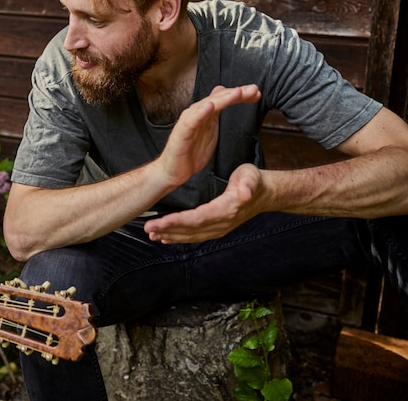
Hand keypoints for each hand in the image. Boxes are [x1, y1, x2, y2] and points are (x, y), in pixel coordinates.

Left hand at [145, 163, 263, 242]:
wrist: (266, 194)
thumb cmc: (255, 181)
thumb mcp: (251, 176)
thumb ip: (247, 184)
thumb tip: (245, 193)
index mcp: (226, 210)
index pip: (196, 218)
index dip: (177, 222)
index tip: (159, 223)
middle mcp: (222, 223)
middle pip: (190, 229)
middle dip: (168, 230)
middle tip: (148, 229)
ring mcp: (220, 228)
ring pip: (192, 235)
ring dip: (171, 236)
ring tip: (153, 235)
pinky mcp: (218, 228)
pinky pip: (196, 235)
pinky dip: (181, 237)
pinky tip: (167, 238)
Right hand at [157, 84, 260, 188]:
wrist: (172, 170)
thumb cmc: (190, 152)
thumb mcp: (209, 131)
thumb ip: (217, 114)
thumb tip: (224, 95)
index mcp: (204, 114)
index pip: (223, 99)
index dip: (240, 94)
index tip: (257, 93)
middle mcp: (196, 114)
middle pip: (217, 99)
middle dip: (236, 93)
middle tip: (254, 90)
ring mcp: (188, 123)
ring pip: (206, 106)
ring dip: (222, 99)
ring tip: (237, 93)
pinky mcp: (181, 134)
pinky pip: (191, 121)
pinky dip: (200, 112)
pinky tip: (210, 106)